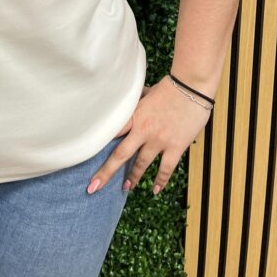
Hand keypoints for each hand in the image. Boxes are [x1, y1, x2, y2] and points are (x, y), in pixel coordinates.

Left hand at [87, 75, 211, 195]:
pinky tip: (155, 190)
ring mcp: (159, 140)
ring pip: (141, 164)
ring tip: (126, 187)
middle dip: (106, 173)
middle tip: (94, 187)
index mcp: (133, 116)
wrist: (191, 87)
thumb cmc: (169, 87)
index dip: (97, 145)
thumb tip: (130, 100)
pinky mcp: (176, 147)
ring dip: (133, 177)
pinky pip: (166, 168)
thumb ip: (137, 102)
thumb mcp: (147, 93)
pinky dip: (160, 180)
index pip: (111, 133)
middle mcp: (142, 130)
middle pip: (120, 155)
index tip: (85, 156)